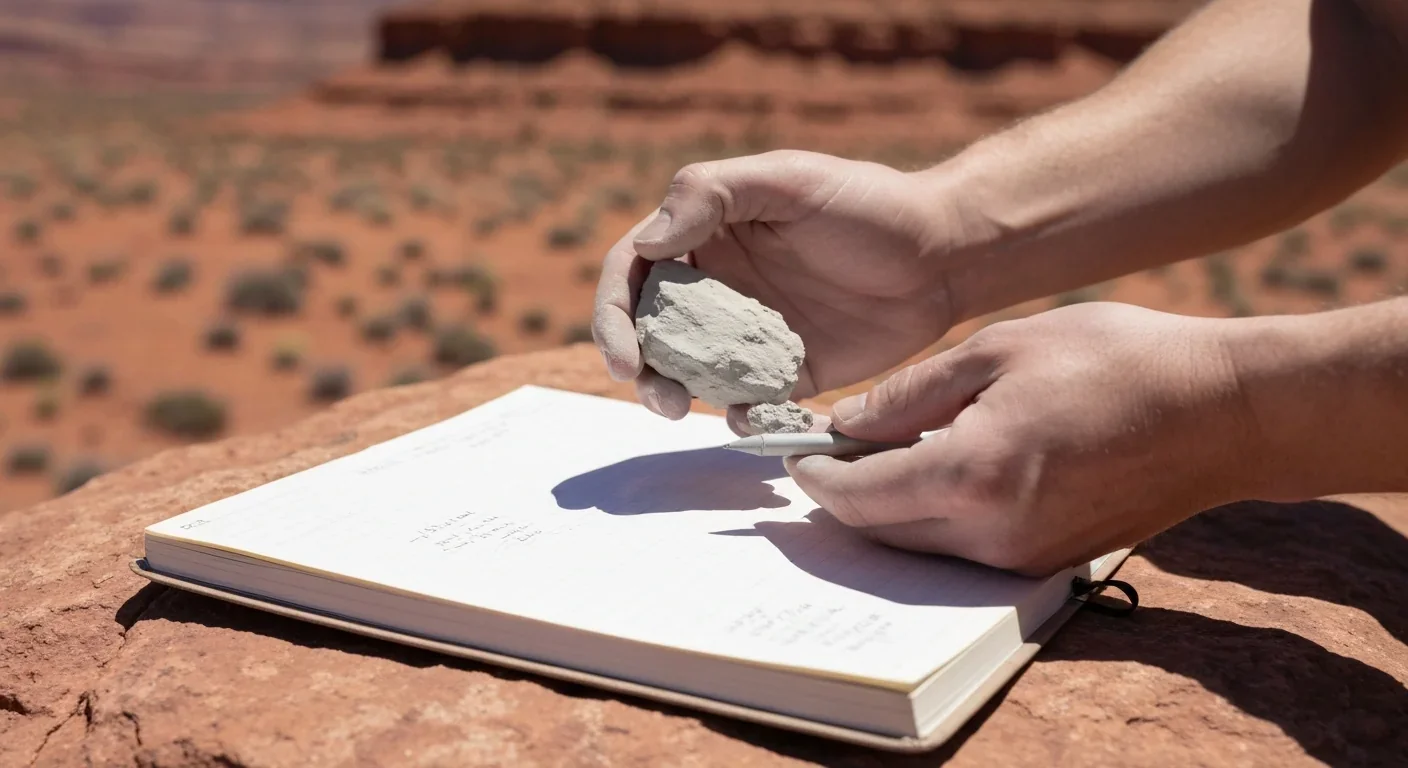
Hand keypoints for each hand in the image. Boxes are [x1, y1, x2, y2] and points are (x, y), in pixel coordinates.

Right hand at [591, 150, 964, 430]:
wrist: (943, 253)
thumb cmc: (867, 203)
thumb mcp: (789, 180)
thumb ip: (713, 195)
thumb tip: (648, 241)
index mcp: (703, 234)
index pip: (634, 271)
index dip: (614, 313)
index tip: (625, 353)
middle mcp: (716, 286)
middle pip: (648, 330)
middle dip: (636, 365)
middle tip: (654, 396)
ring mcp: (749, 334)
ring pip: (687, 372)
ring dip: (672, 394)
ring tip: (679, 410)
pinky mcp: (787, 373)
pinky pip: (747, 402)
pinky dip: (738, 416)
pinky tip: (750, 420)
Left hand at [787, 302, 1259, 575]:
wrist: (1222, 412)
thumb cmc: (1117, 361)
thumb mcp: (1000, 349)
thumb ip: (912, 393)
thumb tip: (847, 423)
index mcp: (971, 475)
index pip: (858, 496)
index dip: (815, 476)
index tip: (795, 451)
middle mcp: (990, 535)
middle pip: (880, 533)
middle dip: (841, 497)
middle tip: (823, 453)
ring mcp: (1022, 560)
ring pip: (919, 548)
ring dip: (885, 510)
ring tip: (873, 457)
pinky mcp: (1048, 565)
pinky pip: (963, 551)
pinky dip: (932, 519)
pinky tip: (933, 472)